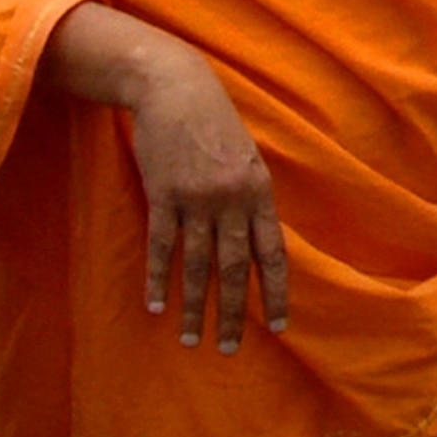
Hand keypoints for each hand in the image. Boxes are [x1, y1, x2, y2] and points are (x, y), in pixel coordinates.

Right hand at [124, 44, 290, 352]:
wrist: (174, 86)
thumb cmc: (213, 121)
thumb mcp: (246, 157)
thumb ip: (252, 199)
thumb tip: (259, 242)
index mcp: (259, 192)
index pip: (273, 254)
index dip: (277, 293)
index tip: (280, 326)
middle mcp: (232, 201)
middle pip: (236, 270)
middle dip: (233, 314)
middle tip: (227, 349)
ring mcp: (196, 199)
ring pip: (198, 265)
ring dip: (194, 306)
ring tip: (191, 339)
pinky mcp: (163, 193)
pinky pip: (162, 246)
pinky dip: (158, 278)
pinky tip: (155, 305)